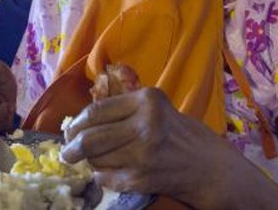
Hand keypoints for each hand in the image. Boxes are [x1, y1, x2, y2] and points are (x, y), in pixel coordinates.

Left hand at [60, 88, 239, 205]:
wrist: (211, 167)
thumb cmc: (181, 134)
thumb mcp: (156, 108)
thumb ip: (124, 109)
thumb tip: (82, 120)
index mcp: (146, 100)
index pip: (96, 111)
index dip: (76, 123)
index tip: (69, 130)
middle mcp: (145, 124)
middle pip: (91, 137)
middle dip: (72, 147)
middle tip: (67, 152)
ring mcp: (143, 153)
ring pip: (97, 158)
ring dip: (90, 162)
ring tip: (91, 161)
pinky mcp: (142, 177)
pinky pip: (107, 177)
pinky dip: (102, 176)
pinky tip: (107, 173)